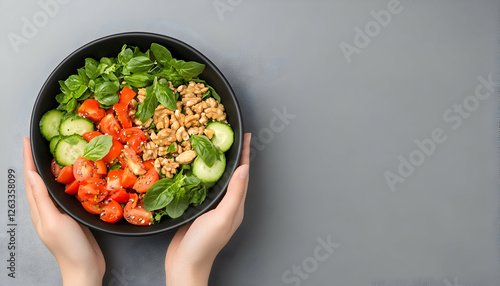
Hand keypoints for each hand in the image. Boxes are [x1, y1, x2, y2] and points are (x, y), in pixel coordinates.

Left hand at [23, 138, 104, 285]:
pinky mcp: (72, 215)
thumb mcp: (53, 221)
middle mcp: (46, 209)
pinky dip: (67, 181)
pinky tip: (75, 176)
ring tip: (55, 154)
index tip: (27, 141)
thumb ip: (41, 199)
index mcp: (38, 209)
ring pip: (52, 185)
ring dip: (51, 169)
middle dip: (36, 160)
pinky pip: (66, 193)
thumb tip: (32, 175)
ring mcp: (59, 212)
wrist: (84, 267)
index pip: (30, 178)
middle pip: (38, 179)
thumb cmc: (68, 247)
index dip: (27, 159)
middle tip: (39, 143)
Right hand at [165, 133, 250, 285]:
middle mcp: (226, 205)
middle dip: (233, 155)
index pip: (243, 174)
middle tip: (230, 136)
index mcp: (235, 206)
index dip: (245, 154)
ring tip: (214, 146)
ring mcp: (212, 208)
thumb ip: (234, 194)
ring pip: (217, 179)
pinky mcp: (197, 210)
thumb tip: (244, 169)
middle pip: (232, 174)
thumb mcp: (222, 218)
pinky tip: (194, 167)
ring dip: (217, 162)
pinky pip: (202, 187)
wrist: (184, 265)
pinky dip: (201, 174)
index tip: (246, 136)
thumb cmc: (204, 245)